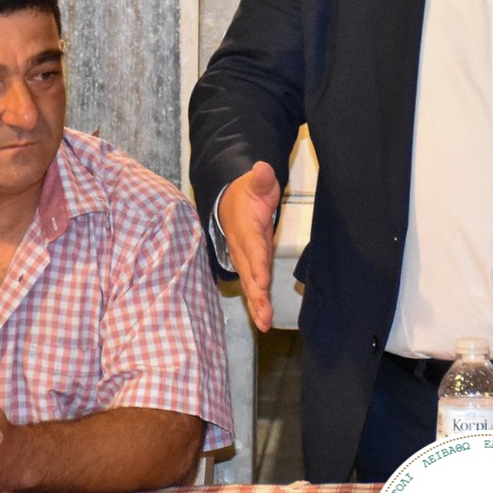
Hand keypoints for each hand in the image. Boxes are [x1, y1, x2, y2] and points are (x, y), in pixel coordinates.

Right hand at [221, 161, 283, 330]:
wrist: (228, 203)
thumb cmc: (247, 193)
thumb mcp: (257, 182)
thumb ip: (261, 179)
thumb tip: (262, 168)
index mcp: (246, 229)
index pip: (252, 248)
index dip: (257, 265)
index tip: (262, 281)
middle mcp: (243, 249)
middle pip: (249, 274)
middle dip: (256, 294)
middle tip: (263, 314)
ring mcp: (244, 260)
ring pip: (249, 285)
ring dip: (257, 305)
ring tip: (264, 324)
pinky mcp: (249, 267)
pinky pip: (252, 288)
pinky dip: (257, 305)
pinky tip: (263, 321)